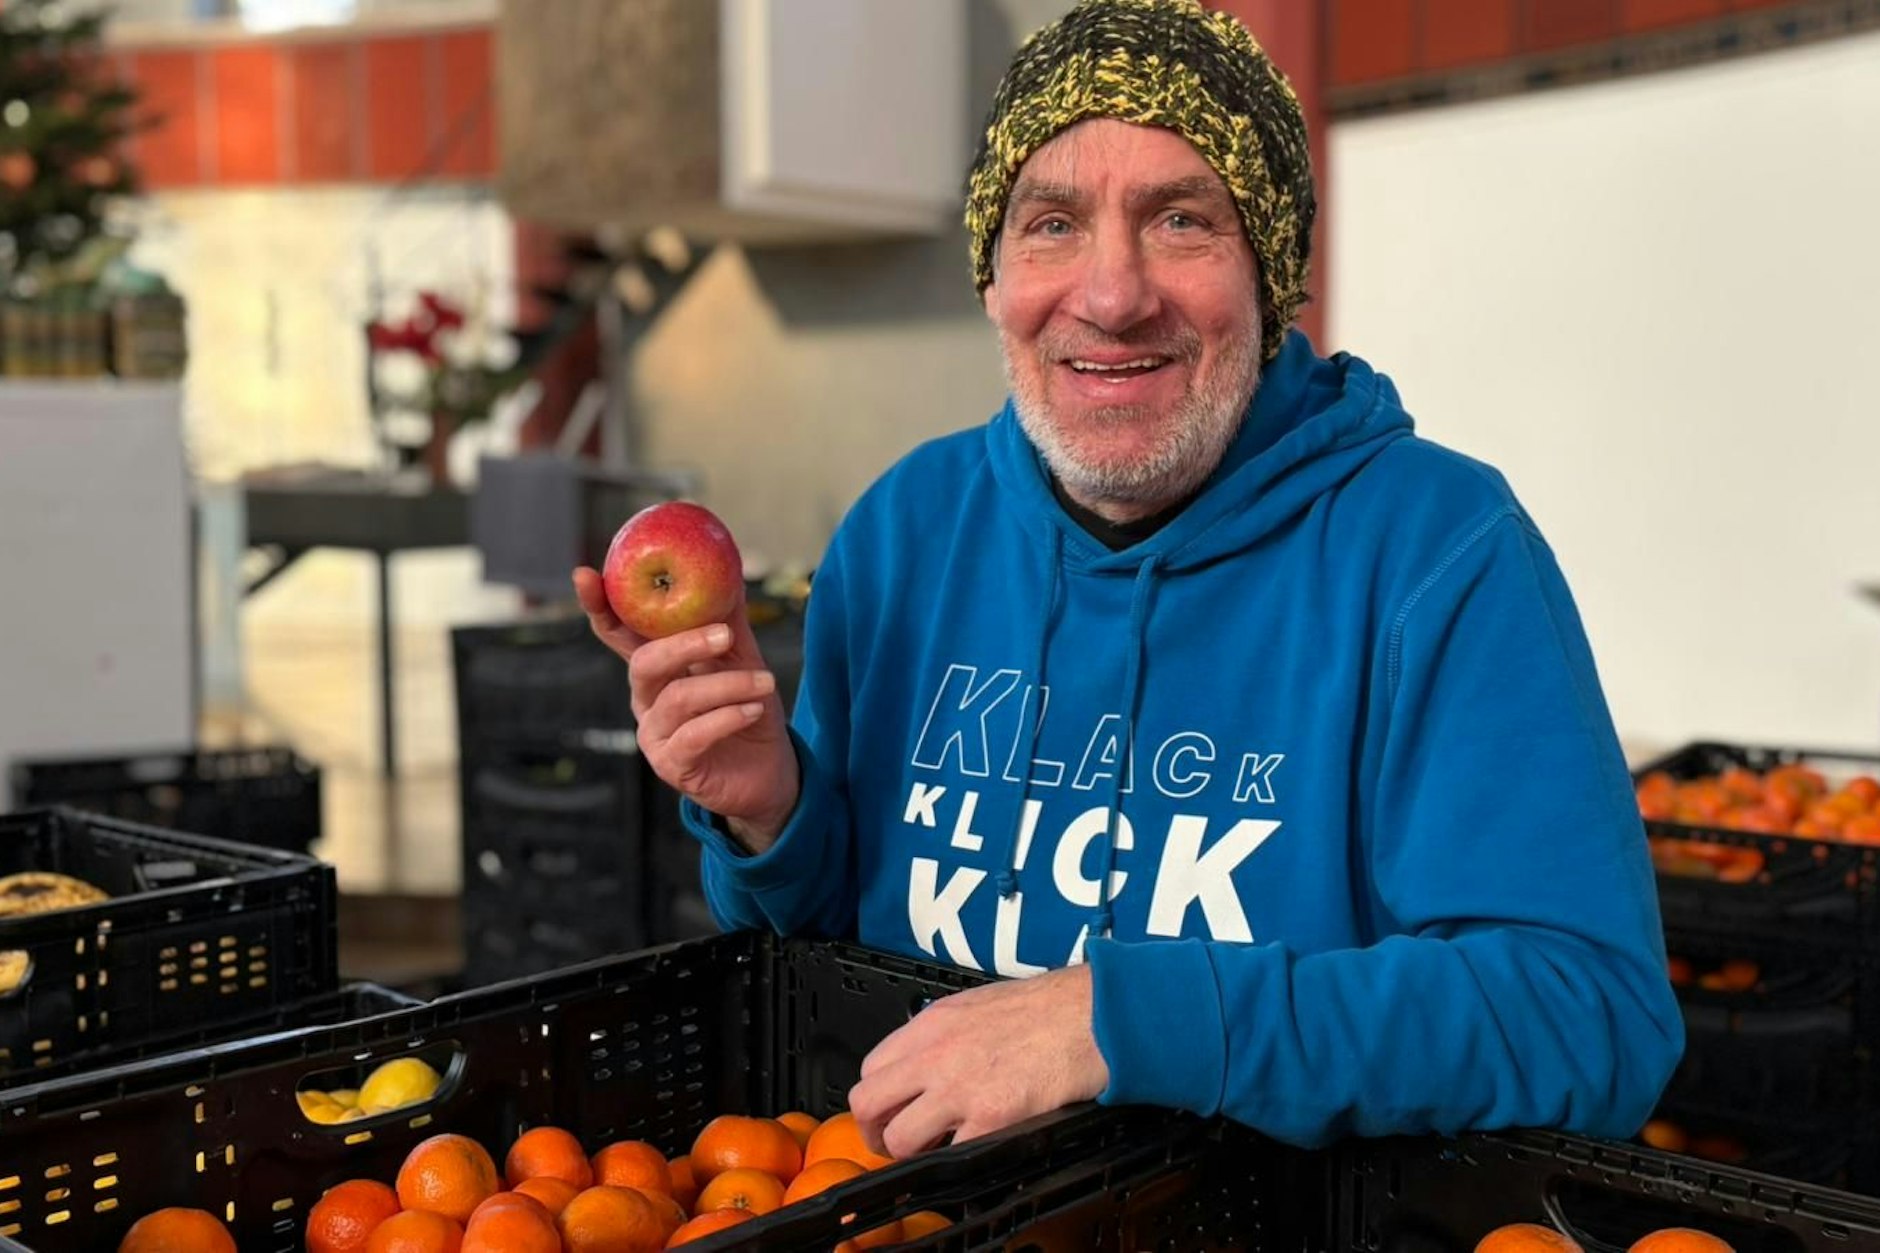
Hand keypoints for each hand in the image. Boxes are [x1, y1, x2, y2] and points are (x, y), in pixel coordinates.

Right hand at [574, 567, 798, 848]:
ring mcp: (654, 735)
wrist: (772, 770)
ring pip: (677, 698)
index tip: (585, 575)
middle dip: (682, 644)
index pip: (616, 634)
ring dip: (726, 686)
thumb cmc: (750, 709)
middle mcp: (646, 700)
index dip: (597, 607)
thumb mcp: (742, 660)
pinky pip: (693, 736)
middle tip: (723, 635)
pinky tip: (753, 710)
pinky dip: (726, 718)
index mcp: (656, 668)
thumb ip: (728, 620)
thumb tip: (728, 568)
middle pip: (644, 663)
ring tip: (764, 682)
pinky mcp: (672, 766)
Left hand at [848, 965, 1109, 1158]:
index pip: (871, 1068)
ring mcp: (959, 1088)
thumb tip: (930, 1062)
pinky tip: (975, 1151)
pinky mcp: (991, 1117)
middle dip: (876, 1132)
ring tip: (936, 1152)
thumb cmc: (1050, 1006)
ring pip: (899, 1138)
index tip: (891, 1111)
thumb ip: (945, 1034)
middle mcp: (935, 1055)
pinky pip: (950, 1156)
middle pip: (867, 1103)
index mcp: (932, 1024)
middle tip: (896, 1144)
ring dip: (912, 1153)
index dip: (878, 1097)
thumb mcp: (979, 1005)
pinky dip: (957, 1163)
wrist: (1093, 1014)